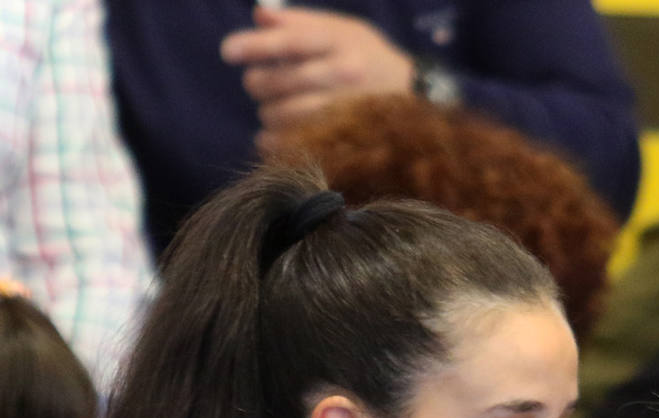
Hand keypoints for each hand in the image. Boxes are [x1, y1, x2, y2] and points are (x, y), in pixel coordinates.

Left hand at [221, 6, 415, 148]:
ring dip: (266, 112)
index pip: (291, 42)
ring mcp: (344, 113)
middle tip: (256, 83)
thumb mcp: (344, 30)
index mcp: (341, 44)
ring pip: (285, 114)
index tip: (227, 52)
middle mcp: (343, 77)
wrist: (417, 102)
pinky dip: (273, 142)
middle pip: (282, 80)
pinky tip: (269, 137)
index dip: (255, 46)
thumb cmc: (371, 60)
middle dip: (257, 82)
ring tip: (270, 108)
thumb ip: (301, 23)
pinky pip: (294, 145)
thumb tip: (259, 16)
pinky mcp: (342, 142)